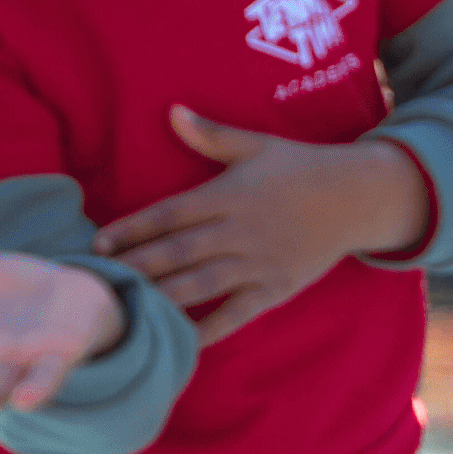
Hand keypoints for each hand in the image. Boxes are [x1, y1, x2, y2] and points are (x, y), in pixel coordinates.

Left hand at [92, 105, 429, 343]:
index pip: (170, 214)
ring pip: (200, 285)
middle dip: (134, 267)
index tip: (97, 242)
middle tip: (94, 282)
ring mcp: (258, 263)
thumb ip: (212, 135)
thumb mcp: (258, 145)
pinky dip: (208, 330)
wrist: (359, 198)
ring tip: (124, 309)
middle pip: (177, 252)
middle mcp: (239, 231)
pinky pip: (236, 315)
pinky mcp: (275, 289)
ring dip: (161, 297)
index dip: (132, 228)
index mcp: (230, 195)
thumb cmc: (302, 168)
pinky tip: (179, 342)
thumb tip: (172, 111)